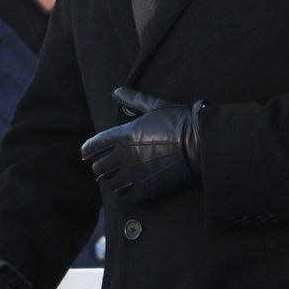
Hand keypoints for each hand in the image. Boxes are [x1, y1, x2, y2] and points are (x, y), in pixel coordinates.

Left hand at [81, 86, 202, 203]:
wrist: (201, 143)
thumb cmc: (180, 121)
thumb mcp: (156, 106)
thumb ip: (134, 100)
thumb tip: (117, 90)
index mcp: (123, 136)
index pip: (93, 147)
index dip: (88, 151)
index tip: (87, 155)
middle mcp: (124, 156)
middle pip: (99, 169)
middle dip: (101, 169)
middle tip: (104, 170)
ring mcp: (135, 175)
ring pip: (113, 185)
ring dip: (115, 183)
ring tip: (121, 181)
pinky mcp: (148, 190)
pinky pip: (129, 197)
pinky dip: (129, 195)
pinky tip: (134, 191)